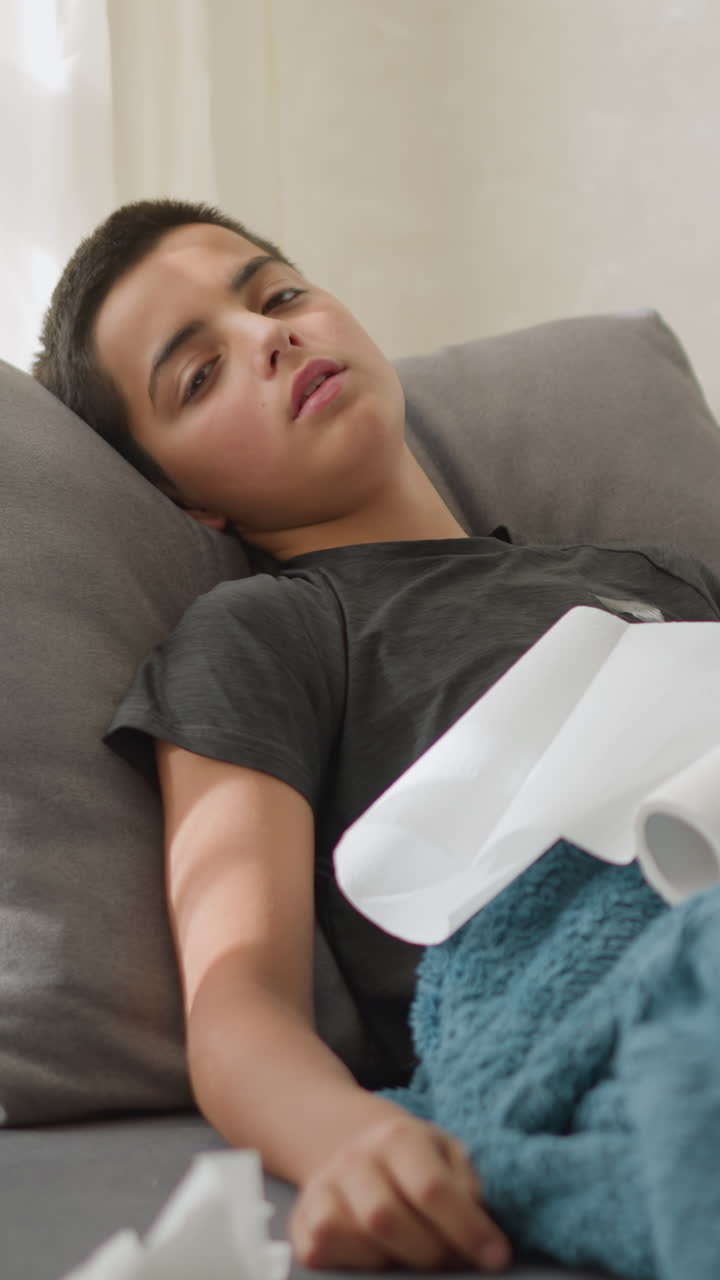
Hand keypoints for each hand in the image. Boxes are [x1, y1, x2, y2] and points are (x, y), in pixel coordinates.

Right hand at [289, 1112, 511, 1270]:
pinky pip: (324, 1252)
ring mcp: (323, 1189)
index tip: (496, 1257)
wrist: (351, 1142)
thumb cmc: (413, 1157)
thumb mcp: (447, 1153)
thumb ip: (467, 1184)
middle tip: (455, 1260)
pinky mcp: (302, 1221)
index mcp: (397, 1137)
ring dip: (396, 1260)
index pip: (431, 1187)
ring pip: (355, 1239)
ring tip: (416, 1254)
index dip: (467, 1228)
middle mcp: (354, 1159)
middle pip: (387, 1219)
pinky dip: (357, 1264)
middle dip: (431, 1252)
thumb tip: (480, 1228)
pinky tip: (378, 1254)